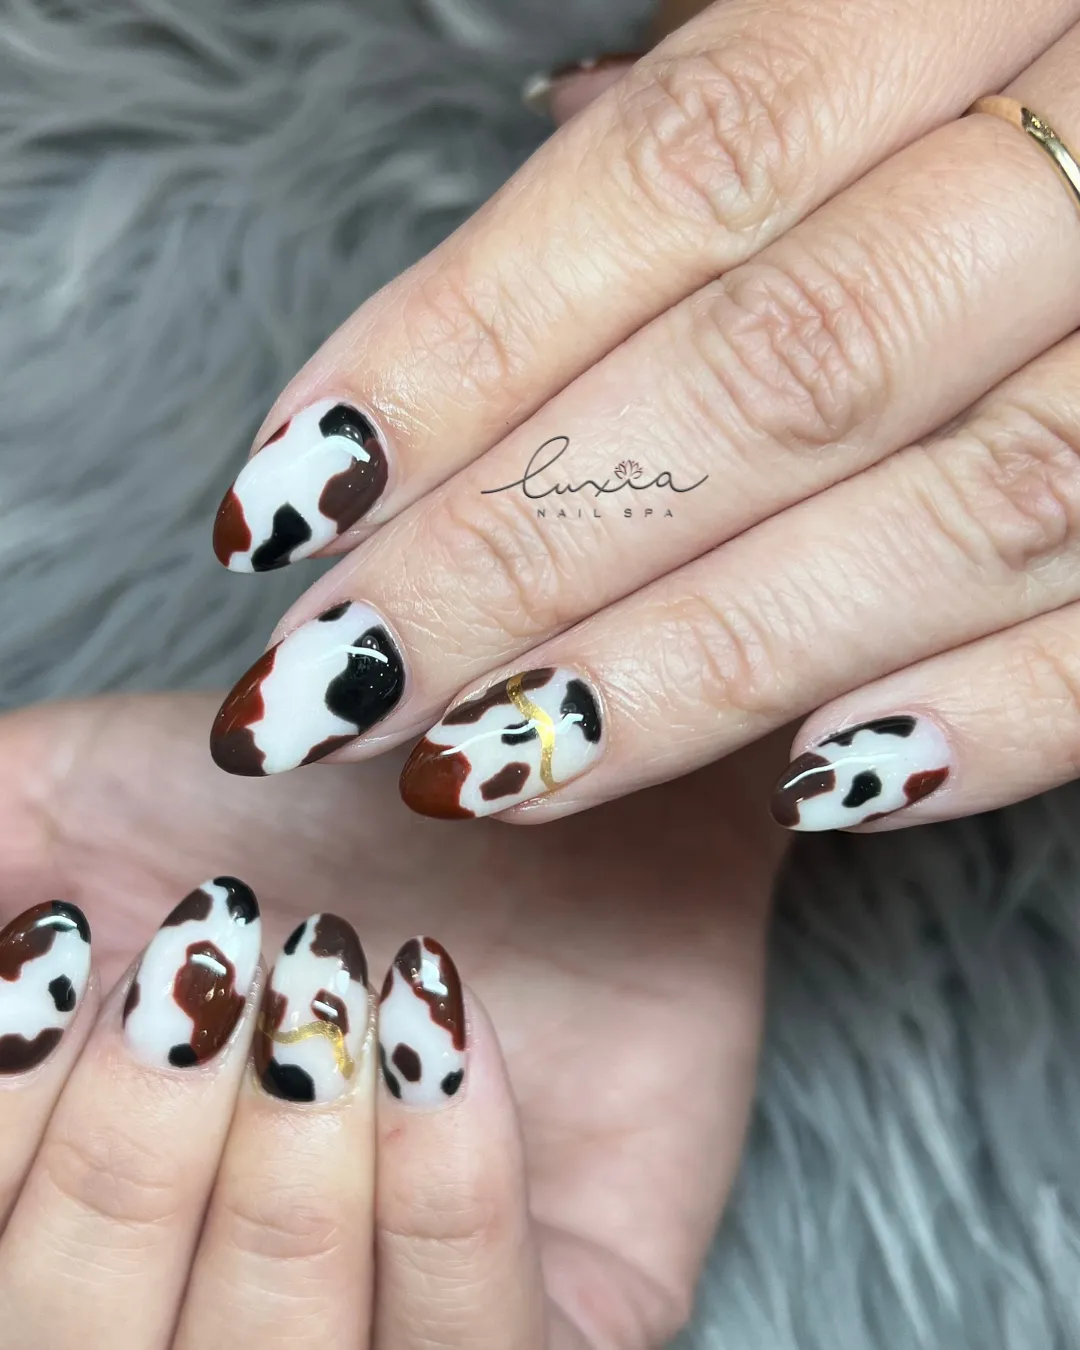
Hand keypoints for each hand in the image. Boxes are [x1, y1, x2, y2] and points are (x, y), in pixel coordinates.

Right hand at [0, 693, 785, 1346]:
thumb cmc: (310, 806)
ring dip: (281, 1181)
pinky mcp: (555, 1336)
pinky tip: (437, 1038)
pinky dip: (440, 1196)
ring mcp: (378, 1341)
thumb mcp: (90, 802)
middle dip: (128, 1164)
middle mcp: (207, 1307)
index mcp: (91, 1216)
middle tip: (207, 967)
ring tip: (323, 982)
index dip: (6, 1134)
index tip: (64, 953)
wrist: (538, 786)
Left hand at [204, 0, 1079, 839]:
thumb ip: (738, 87)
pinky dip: (984, 724)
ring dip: (697, 673)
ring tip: (498, 769)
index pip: (682, 172)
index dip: (462, 348)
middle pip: (781, 376)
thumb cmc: (1035, 37)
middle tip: (344, 684)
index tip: (292, 499)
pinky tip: (803, 791)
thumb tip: (551, 146)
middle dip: (528, 556)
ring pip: (955, 519)